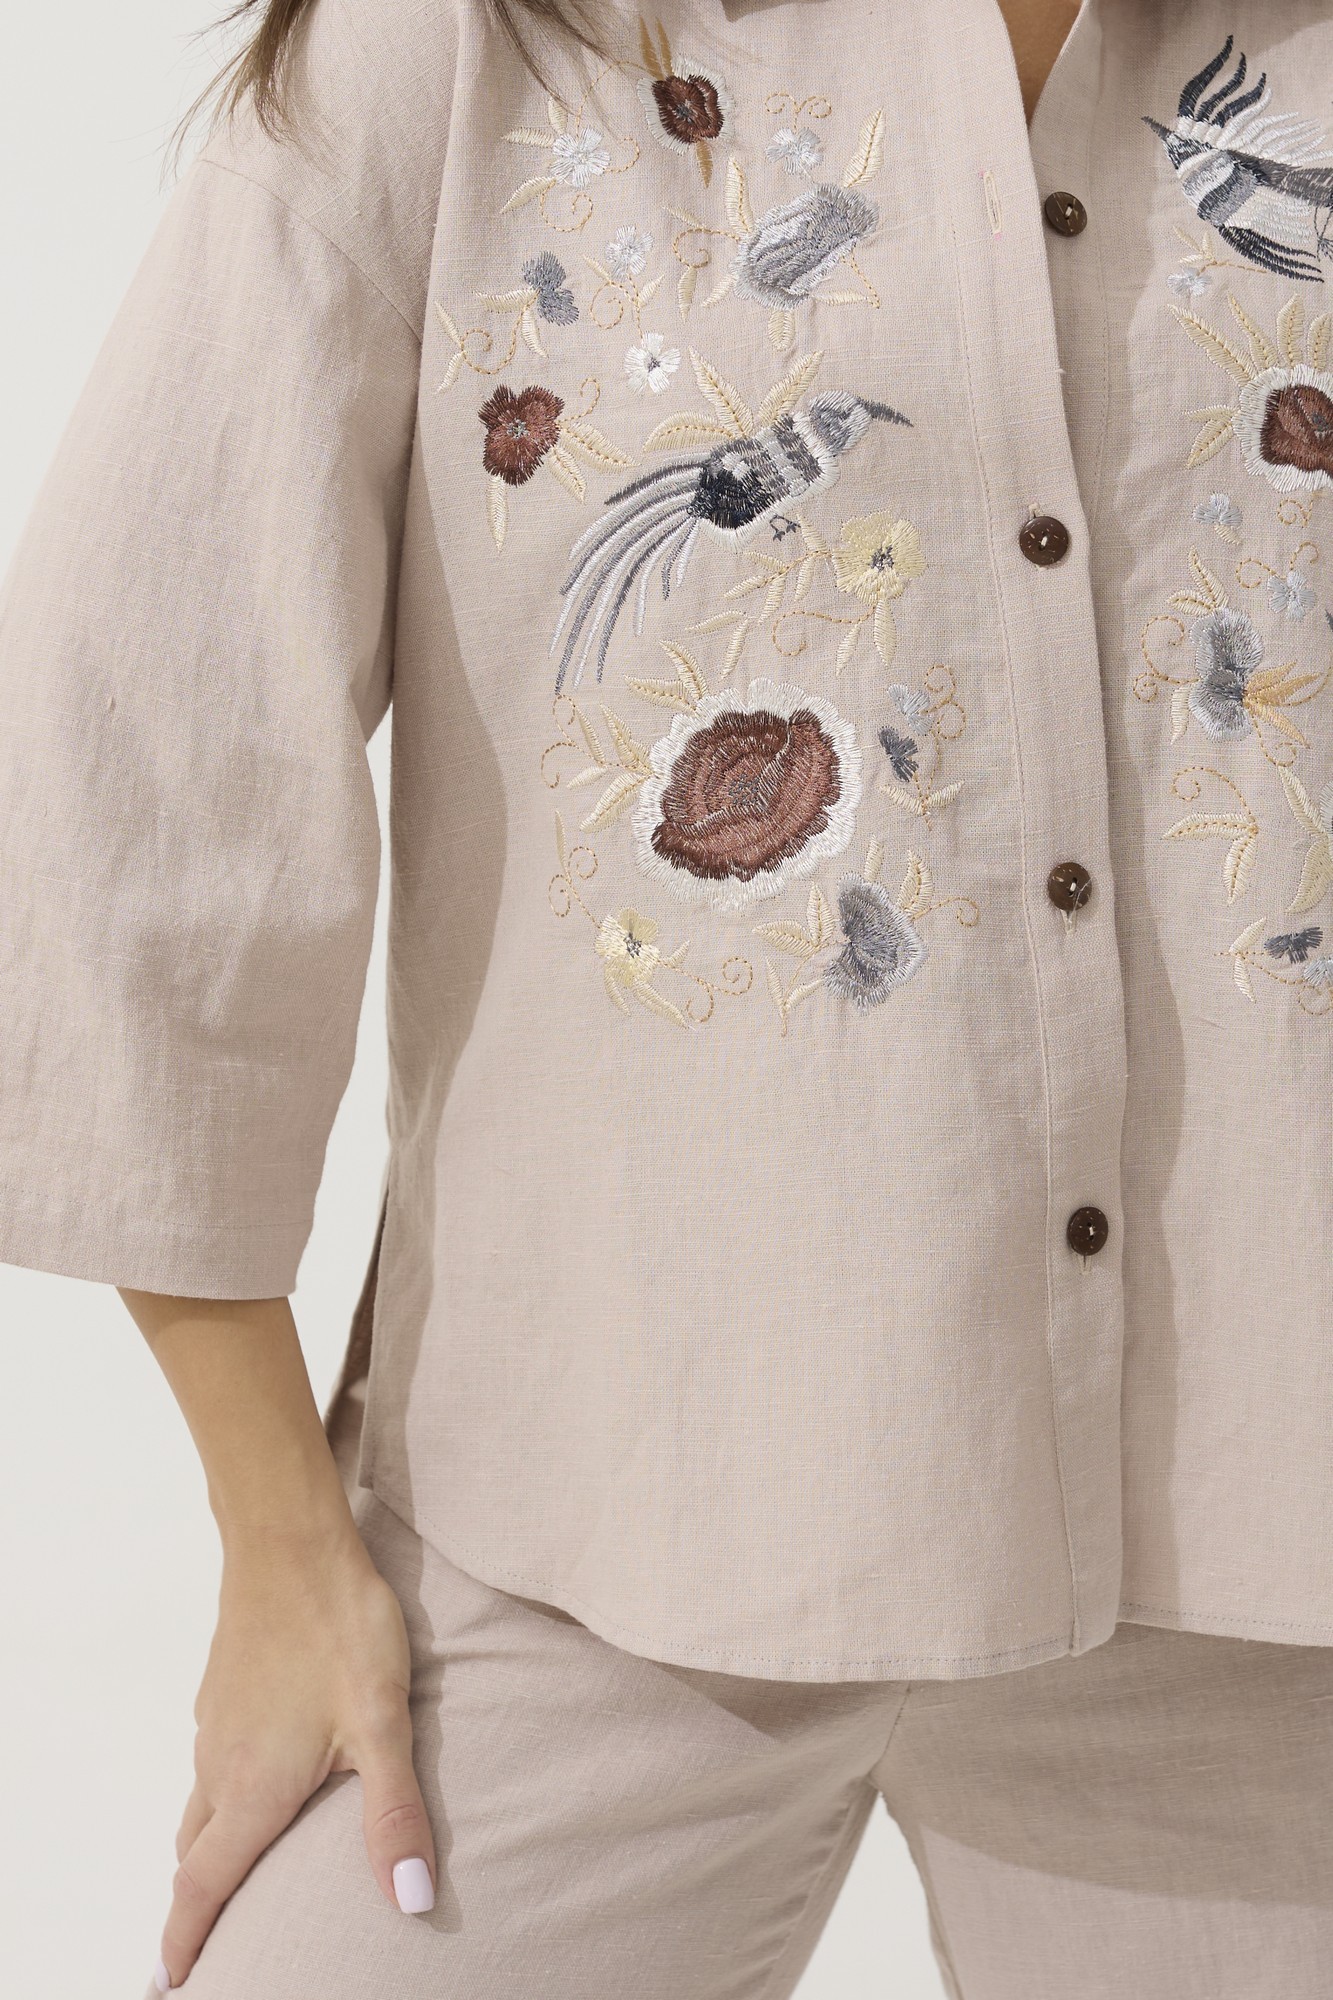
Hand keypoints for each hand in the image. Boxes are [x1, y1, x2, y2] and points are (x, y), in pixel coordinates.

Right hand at [154, 1520, 435, 1989]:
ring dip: (207, 1849)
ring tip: (228, 1876)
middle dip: (195, 1904)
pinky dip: (219, 1795)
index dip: (183, 1942)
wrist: (290, 1537)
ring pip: (200, 1805)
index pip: (202, 1886)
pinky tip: (256, 1780)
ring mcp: (215, 1721)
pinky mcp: (223, 1687)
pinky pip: (210, 1761)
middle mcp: (220, 1762)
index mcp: (252, 1787)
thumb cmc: (339, 1625)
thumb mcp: (382, 1721)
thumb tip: (410, 1900)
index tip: (167, 1985)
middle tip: (202, 1943)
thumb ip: (394, 1812)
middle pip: (195, 1853)